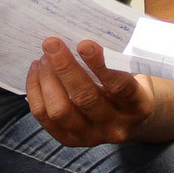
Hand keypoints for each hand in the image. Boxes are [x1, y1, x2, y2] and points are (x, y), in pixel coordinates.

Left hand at [24, 38, 153, 146]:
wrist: (129, 118)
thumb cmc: (129, 84)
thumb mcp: (133, 71)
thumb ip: (116, 58)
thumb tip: (82, 32)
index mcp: (138, 107)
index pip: (120, 87)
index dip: (100, 65)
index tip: (84, 44)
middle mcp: (116, 127)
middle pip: (85, 98)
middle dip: (65, 68)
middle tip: (51, 43)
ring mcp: (91, 137)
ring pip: (61, 111)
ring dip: (48, 80)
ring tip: (44, 58)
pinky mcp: (69, 140)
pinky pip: (44, 117)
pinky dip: (36, 91)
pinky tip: (37, 70)